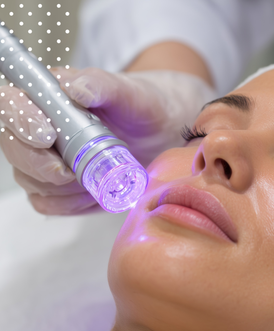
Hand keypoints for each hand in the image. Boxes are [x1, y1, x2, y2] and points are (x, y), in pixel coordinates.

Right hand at [0, 67, 215, 213]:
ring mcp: (47, 159)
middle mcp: (40, 128)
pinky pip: (48, 203)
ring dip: (59, 188)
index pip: (11, 104)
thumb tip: (74, 89)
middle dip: (40, 165)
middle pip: (14, 149)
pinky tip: (92, 195)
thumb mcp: (129, 93)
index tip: (47, 136)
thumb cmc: (142, 108)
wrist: (160, 133)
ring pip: (30, 180)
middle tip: (70, 173)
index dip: (21, 121)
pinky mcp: (60, 187)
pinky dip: (69, 204)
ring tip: (92, 181)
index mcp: (48, 97)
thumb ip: (102, 85)